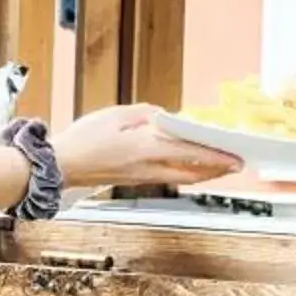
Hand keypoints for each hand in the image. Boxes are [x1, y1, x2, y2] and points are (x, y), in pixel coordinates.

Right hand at [55, 103, 241, 189]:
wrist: (60, 165)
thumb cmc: (83, 139)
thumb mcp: (115, 115)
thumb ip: (145, 114)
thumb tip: (165, 116)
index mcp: (144, 148)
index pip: (189, 153)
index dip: (216, 156)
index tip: (235, 157)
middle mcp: (147, 168)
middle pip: (191, 174)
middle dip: (217, 171)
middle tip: (235, 165)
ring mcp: (141, 177)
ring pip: (181, 178)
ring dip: (203, 173)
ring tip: (219, 166)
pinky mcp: (134, 181)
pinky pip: (168, 178)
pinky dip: (185, 172)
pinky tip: (189, 166)